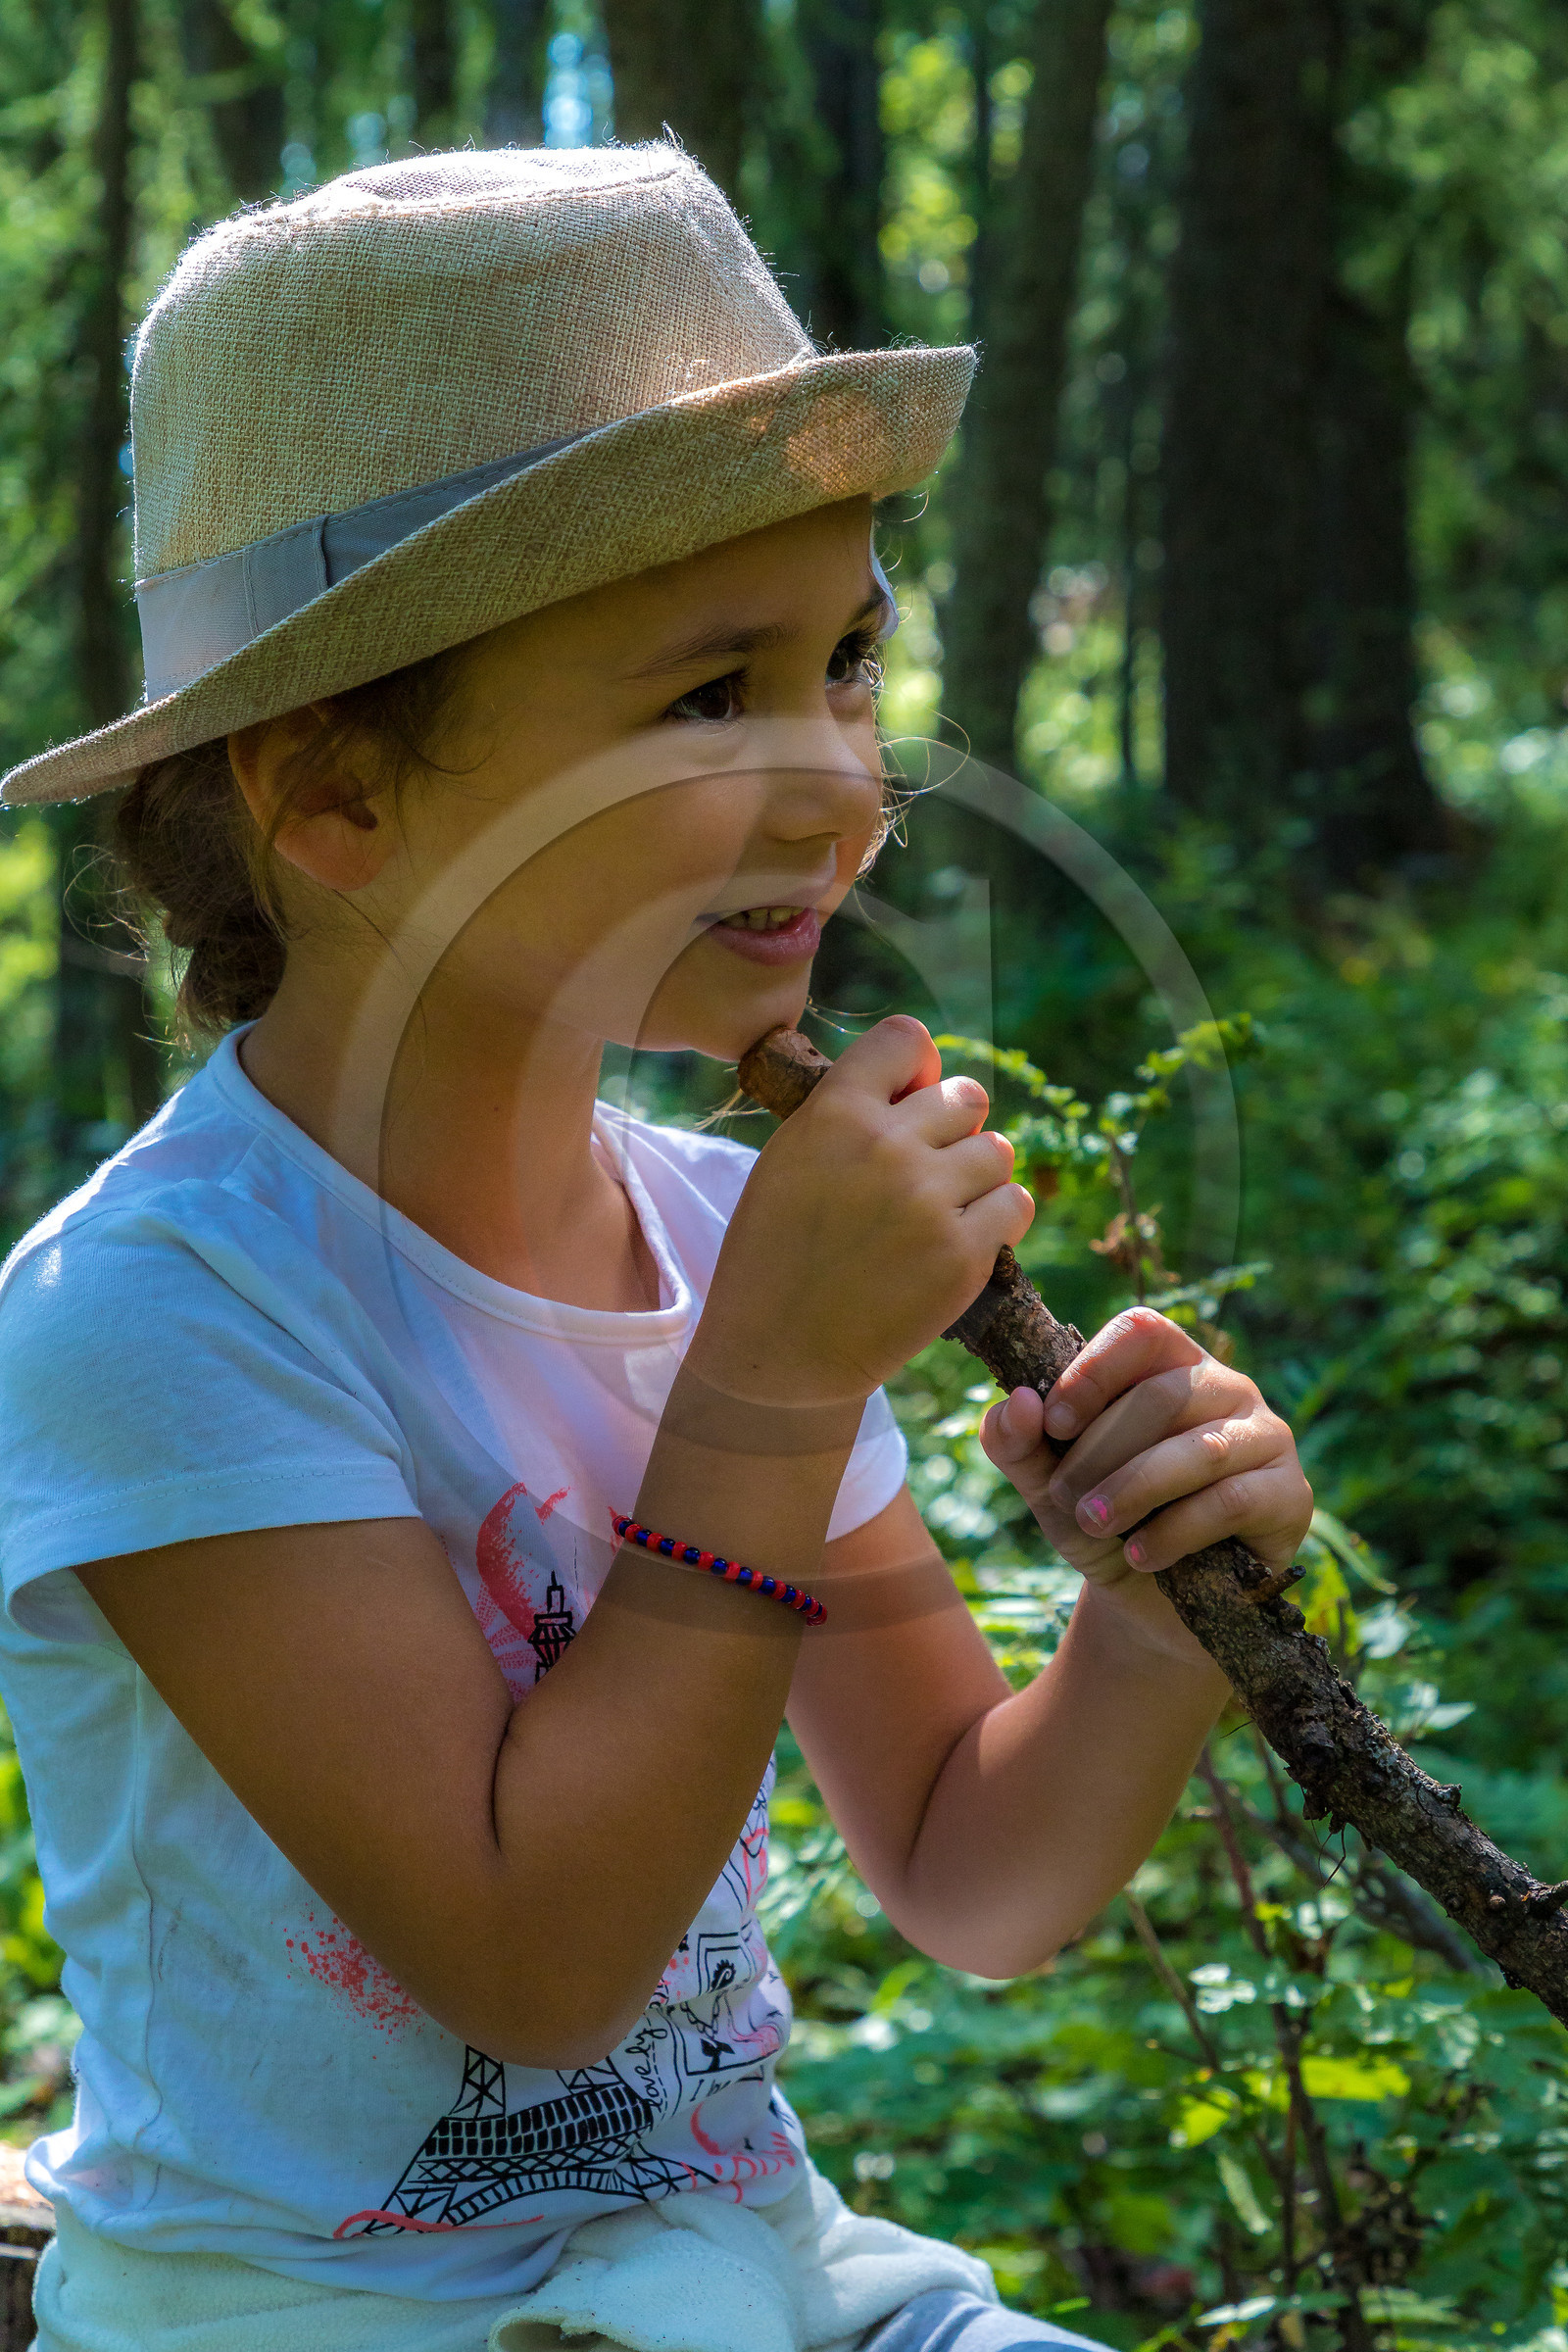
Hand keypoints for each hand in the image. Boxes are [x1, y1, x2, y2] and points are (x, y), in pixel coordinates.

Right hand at [695, 1017, 1034, 1405]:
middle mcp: (885, 1146)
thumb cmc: (778, 1254)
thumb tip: (929, 1077)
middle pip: (966, 1095)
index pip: (907, 1039)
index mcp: (833, 1113)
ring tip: (943, 1210)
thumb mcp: (790, 1160)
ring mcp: (928, 1201)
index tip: (910, 1103)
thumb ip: (851, 1113)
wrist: (781, 1354)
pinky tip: (964, 1240)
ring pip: (997, 1150)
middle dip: (955, 1127)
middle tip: (927, 1171)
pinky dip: (999, 1220)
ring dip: (979, 1176)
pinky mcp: (962, 1256)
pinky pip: (1015, 1205)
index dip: (919, 1069)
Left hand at [979, 1307, 1312, 1664]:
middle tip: (1066, 1498)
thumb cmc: (1103, 1523)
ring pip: (1199, 1449)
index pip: (1142, 1331)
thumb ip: (1017, 1443)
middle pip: (1162, 1395)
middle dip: (1099, 1451)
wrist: (1148, 1606)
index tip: (1053, 1421)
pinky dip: (1174, 1531)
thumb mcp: (1047, 1484)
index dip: (1095, 1369)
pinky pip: (1230, 1501)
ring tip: (1093, 1524)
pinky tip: (1139, 1555)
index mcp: (1170, 1365)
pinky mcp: (1289, 1495)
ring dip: (1133, 1489)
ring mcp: (1266, 1438)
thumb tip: (1015, 1403)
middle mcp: (1227, 1387)